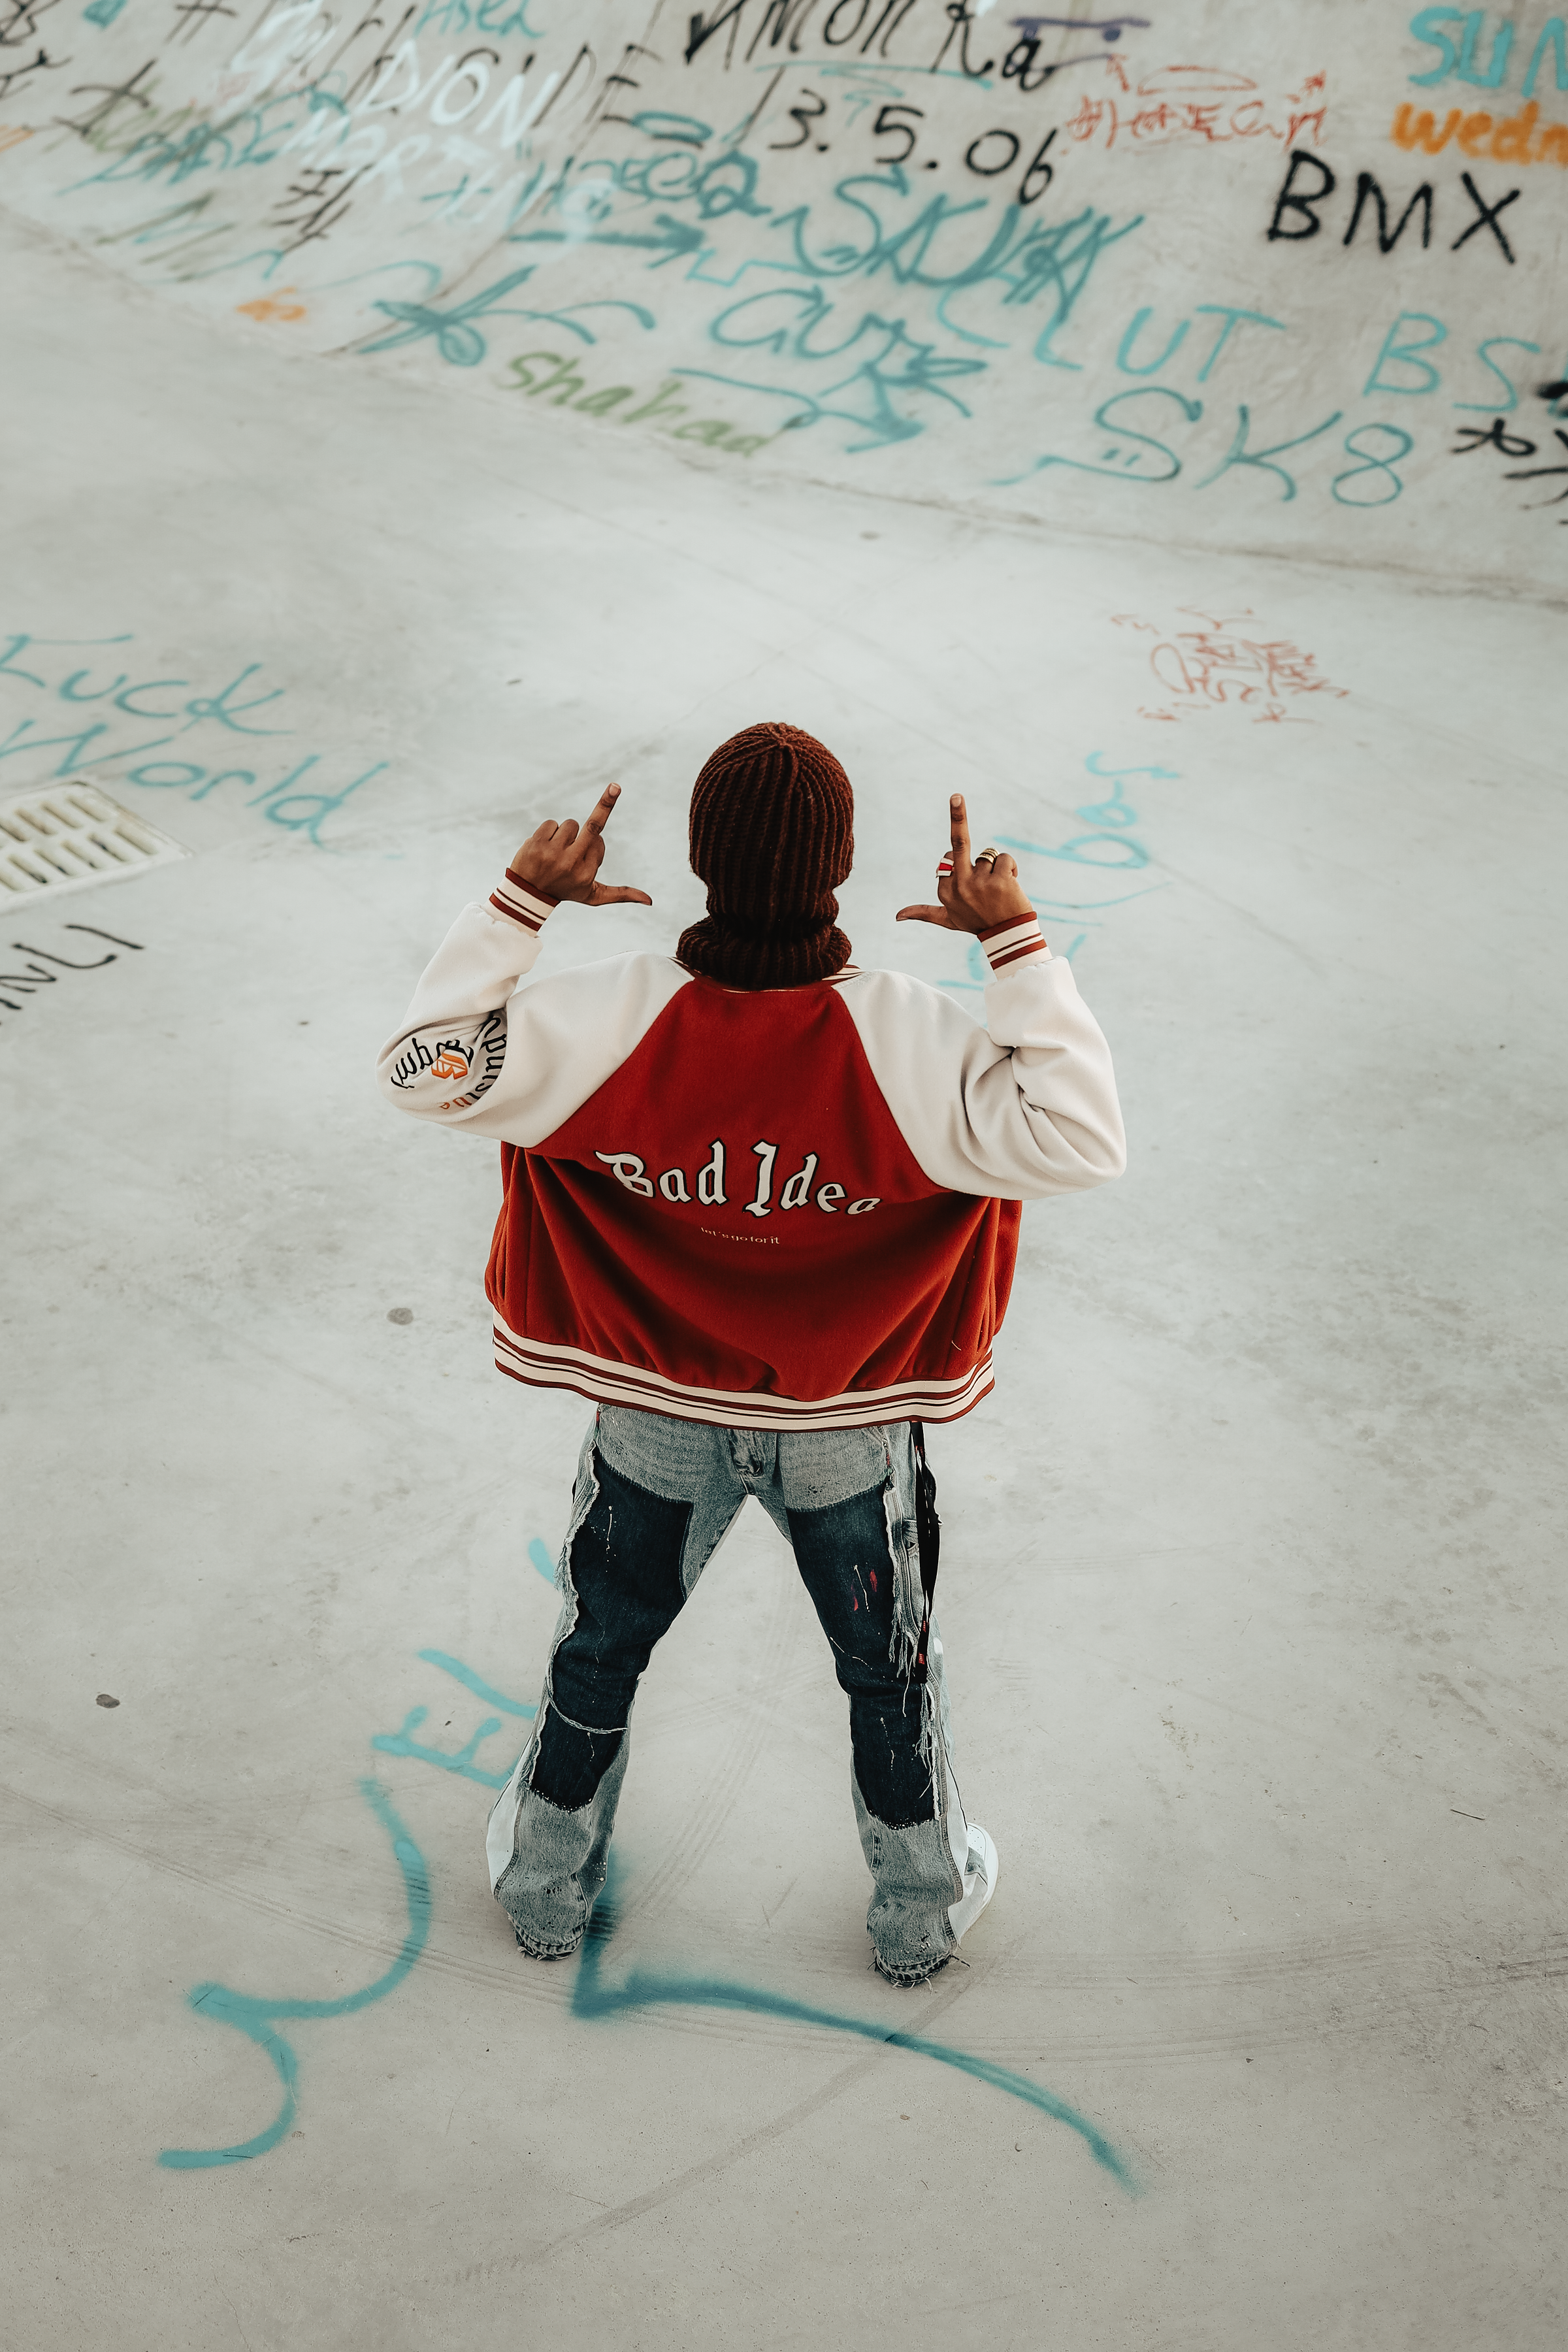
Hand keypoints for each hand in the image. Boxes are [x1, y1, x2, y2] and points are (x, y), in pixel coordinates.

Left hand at [509, 783, 651, 907]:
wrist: (526, 894)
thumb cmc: (565, 891)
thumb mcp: (594, 896)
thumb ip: (621, 895)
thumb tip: (651, 901)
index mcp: (587, 874)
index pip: (600, 841)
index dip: (593, 844)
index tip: (579, 860)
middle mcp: (572, 864)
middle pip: (592, 826)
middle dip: (601, 809)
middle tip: (609, 793)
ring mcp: (553, 853)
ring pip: (570, 824)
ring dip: (564, 833)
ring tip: (553, 851)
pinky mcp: (536, 844)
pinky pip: (551, 823)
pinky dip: (548, 831)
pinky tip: (543, 847)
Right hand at [896, 793, 1040, 937]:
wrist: (1007, 936)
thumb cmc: (977, 923)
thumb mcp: (948, 919)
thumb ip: (924, 913)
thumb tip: (896, 916)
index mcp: (944, 891)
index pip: (948, 860)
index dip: (959, 864)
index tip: (968, 885)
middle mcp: (959, 885)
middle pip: (957, 842)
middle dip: (957, 816)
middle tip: (956, 795)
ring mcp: (980, 882)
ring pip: (988, 856)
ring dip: (997, 868)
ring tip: (999, 889)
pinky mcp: (1000, 879)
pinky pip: (1003, 858)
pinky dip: (1010, 867)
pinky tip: (1010, 884)